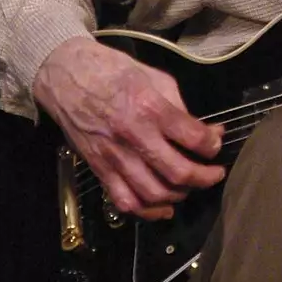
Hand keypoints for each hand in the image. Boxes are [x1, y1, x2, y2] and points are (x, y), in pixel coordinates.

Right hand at [34, 36, 225, 220]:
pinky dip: (147, 210)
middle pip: (177, 172)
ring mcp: (114, 156)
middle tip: (215, 174)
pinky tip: (163, 206)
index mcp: (150, 107)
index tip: (216, 144)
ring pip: (153, 193)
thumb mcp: (154, 77)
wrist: (66, 76)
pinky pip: (124, 201)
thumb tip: (203, 129)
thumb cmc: (112, 70)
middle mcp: (133, 136)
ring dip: (179, 195)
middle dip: (205, 177)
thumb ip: (179, 107)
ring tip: (190, 187)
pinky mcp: (98, 168)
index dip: (212, 144)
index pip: (193, 137)